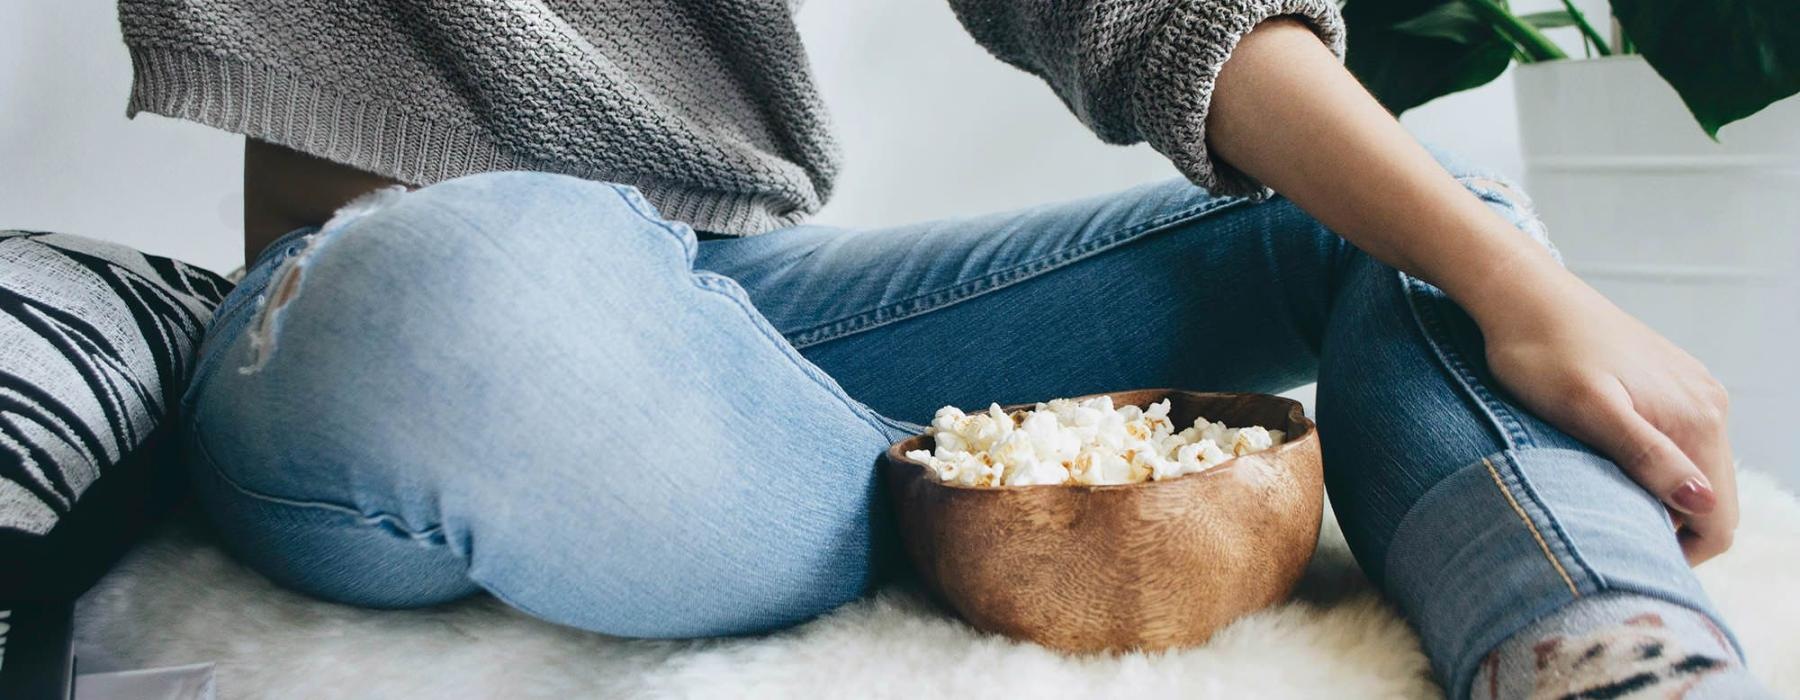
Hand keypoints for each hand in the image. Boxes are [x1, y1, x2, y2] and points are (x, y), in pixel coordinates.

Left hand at [1473, 265, 1736, 564]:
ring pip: (1694, 472)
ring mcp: (1692, 390)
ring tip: (1598, 490)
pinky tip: (1603, 458)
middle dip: (1667, 524)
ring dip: (1655, 494)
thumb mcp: (1587, 410)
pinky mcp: (1670, 381)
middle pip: (1712, 499)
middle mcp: (1709, 404)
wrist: (1521, 294)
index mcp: (1697, 419)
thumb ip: (1646, 455)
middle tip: (1603, 525)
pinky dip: (1650, 465)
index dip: (1677, 551)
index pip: (1719, 520)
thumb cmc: (1541, 353)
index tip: (1622, 551)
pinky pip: (1677, 441)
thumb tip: (1702, 502)